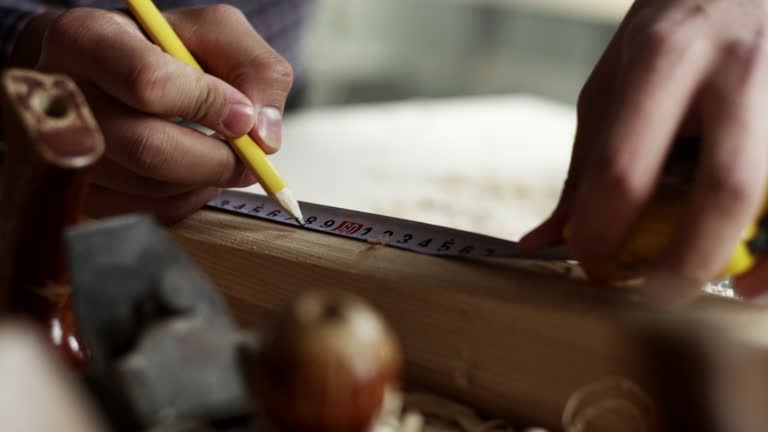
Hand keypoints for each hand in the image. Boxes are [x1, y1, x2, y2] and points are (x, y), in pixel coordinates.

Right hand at [13, 5, 292, 222]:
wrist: (101, 72)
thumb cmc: (157, 48)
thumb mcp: (214, 34)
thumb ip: (254, 70)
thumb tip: (263, 136)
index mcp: (86, 38)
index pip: (150, 83)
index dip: (209, 106)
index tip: (243, 117)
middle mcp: (58, 96)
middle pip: (148, 147)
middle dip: (215, 160)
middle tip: (249, 158)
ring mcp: (59, 151)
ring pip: (149, 188)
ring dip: (203, 181)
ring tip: (218, 157)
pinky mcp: (75, 194)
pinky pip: (144, 213)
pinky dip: (184, 200)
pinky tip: (190, 174)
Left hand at [519, 0, 767, 303]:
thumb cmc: (673, 34)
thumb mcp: (615, 81)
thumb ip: (588, 162)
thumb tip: (545, 241)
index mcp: (668, 56)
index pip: (624, 164)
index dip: (602, 230)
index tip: (590, 262)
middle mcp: (740, 70)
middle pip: (725, 189)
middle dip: (689, 260)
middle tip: (657, 295)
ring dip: (758, 260)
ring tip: (728, 287)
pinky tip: (761, 275)